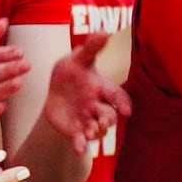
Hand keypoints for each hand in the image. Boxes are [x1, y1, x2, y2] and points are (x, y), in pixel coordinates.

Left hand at [43, 33, 132, 155]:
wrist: (55, 89)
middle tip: (103, 121)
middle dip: (108, 119)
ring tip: (90, 133)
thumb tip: (104, 32)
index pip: (118, 96)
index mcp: (101, 88)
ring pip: (96, 129)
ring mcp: (87, 120)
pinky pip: (79, 140)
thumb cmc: (72, 71)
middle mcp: (97, 106)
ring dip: (94, 133)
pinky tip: (78, 150)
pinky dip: (80, 146)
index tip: (127, 111)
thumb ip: (91, 48)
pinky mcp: (75, 131)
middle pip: (109, 115)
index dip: (123, 103)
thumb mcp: (78, 58)